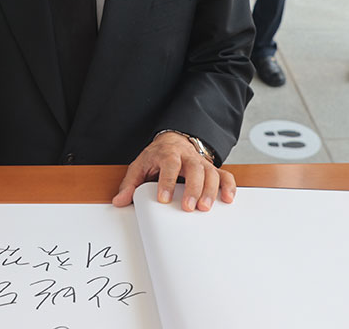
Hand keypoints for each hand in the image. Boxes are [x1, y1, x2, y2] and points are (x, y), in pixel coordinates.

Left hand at [112, 131, 235, 211]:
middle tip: (189, 207)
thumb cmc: (156, 157)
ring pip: (211, 172)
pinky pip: (224, 175)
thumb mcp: (140, 166)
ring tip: (206, 208)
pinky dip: (229, 186)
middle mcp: (187, 156)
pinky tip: (228, 199)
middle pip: (194, 168)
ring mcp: (201, 162)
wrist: (173, 141)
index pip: (169, 164)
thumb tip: (119, 201)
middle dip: (193, 189)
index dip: (167, 181)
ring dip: (210, 190)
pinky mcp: (212, 169)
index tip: (163, 198)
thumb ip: (130, 184)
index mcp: (168, 154)